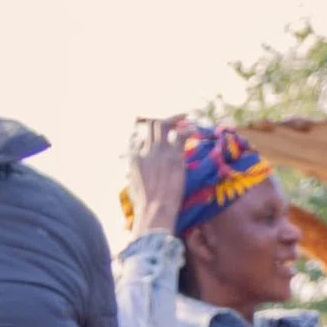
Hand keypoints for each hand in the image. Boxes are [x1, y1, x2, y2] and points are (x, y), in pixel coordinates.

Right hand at [124, 116, 192, 239]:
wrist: (154, 209)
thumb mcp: (133, 188)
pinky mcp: (173, 157)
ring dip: (175, 119)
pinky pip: (180, 135)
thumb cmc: (145, 206)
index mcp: (134, 158)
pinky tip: (194, 129)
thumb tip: (133, 177)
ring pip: (163, 125)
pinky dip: (187, 129)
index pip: (139, 139)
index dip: (150, 137)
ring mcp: (159, 152)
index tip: (160, 140)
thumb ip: (134, 176)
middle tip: (177, 120)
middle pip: (151, 126)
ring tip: (186, 116)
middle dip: (164, 120)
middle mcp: (145, 151)